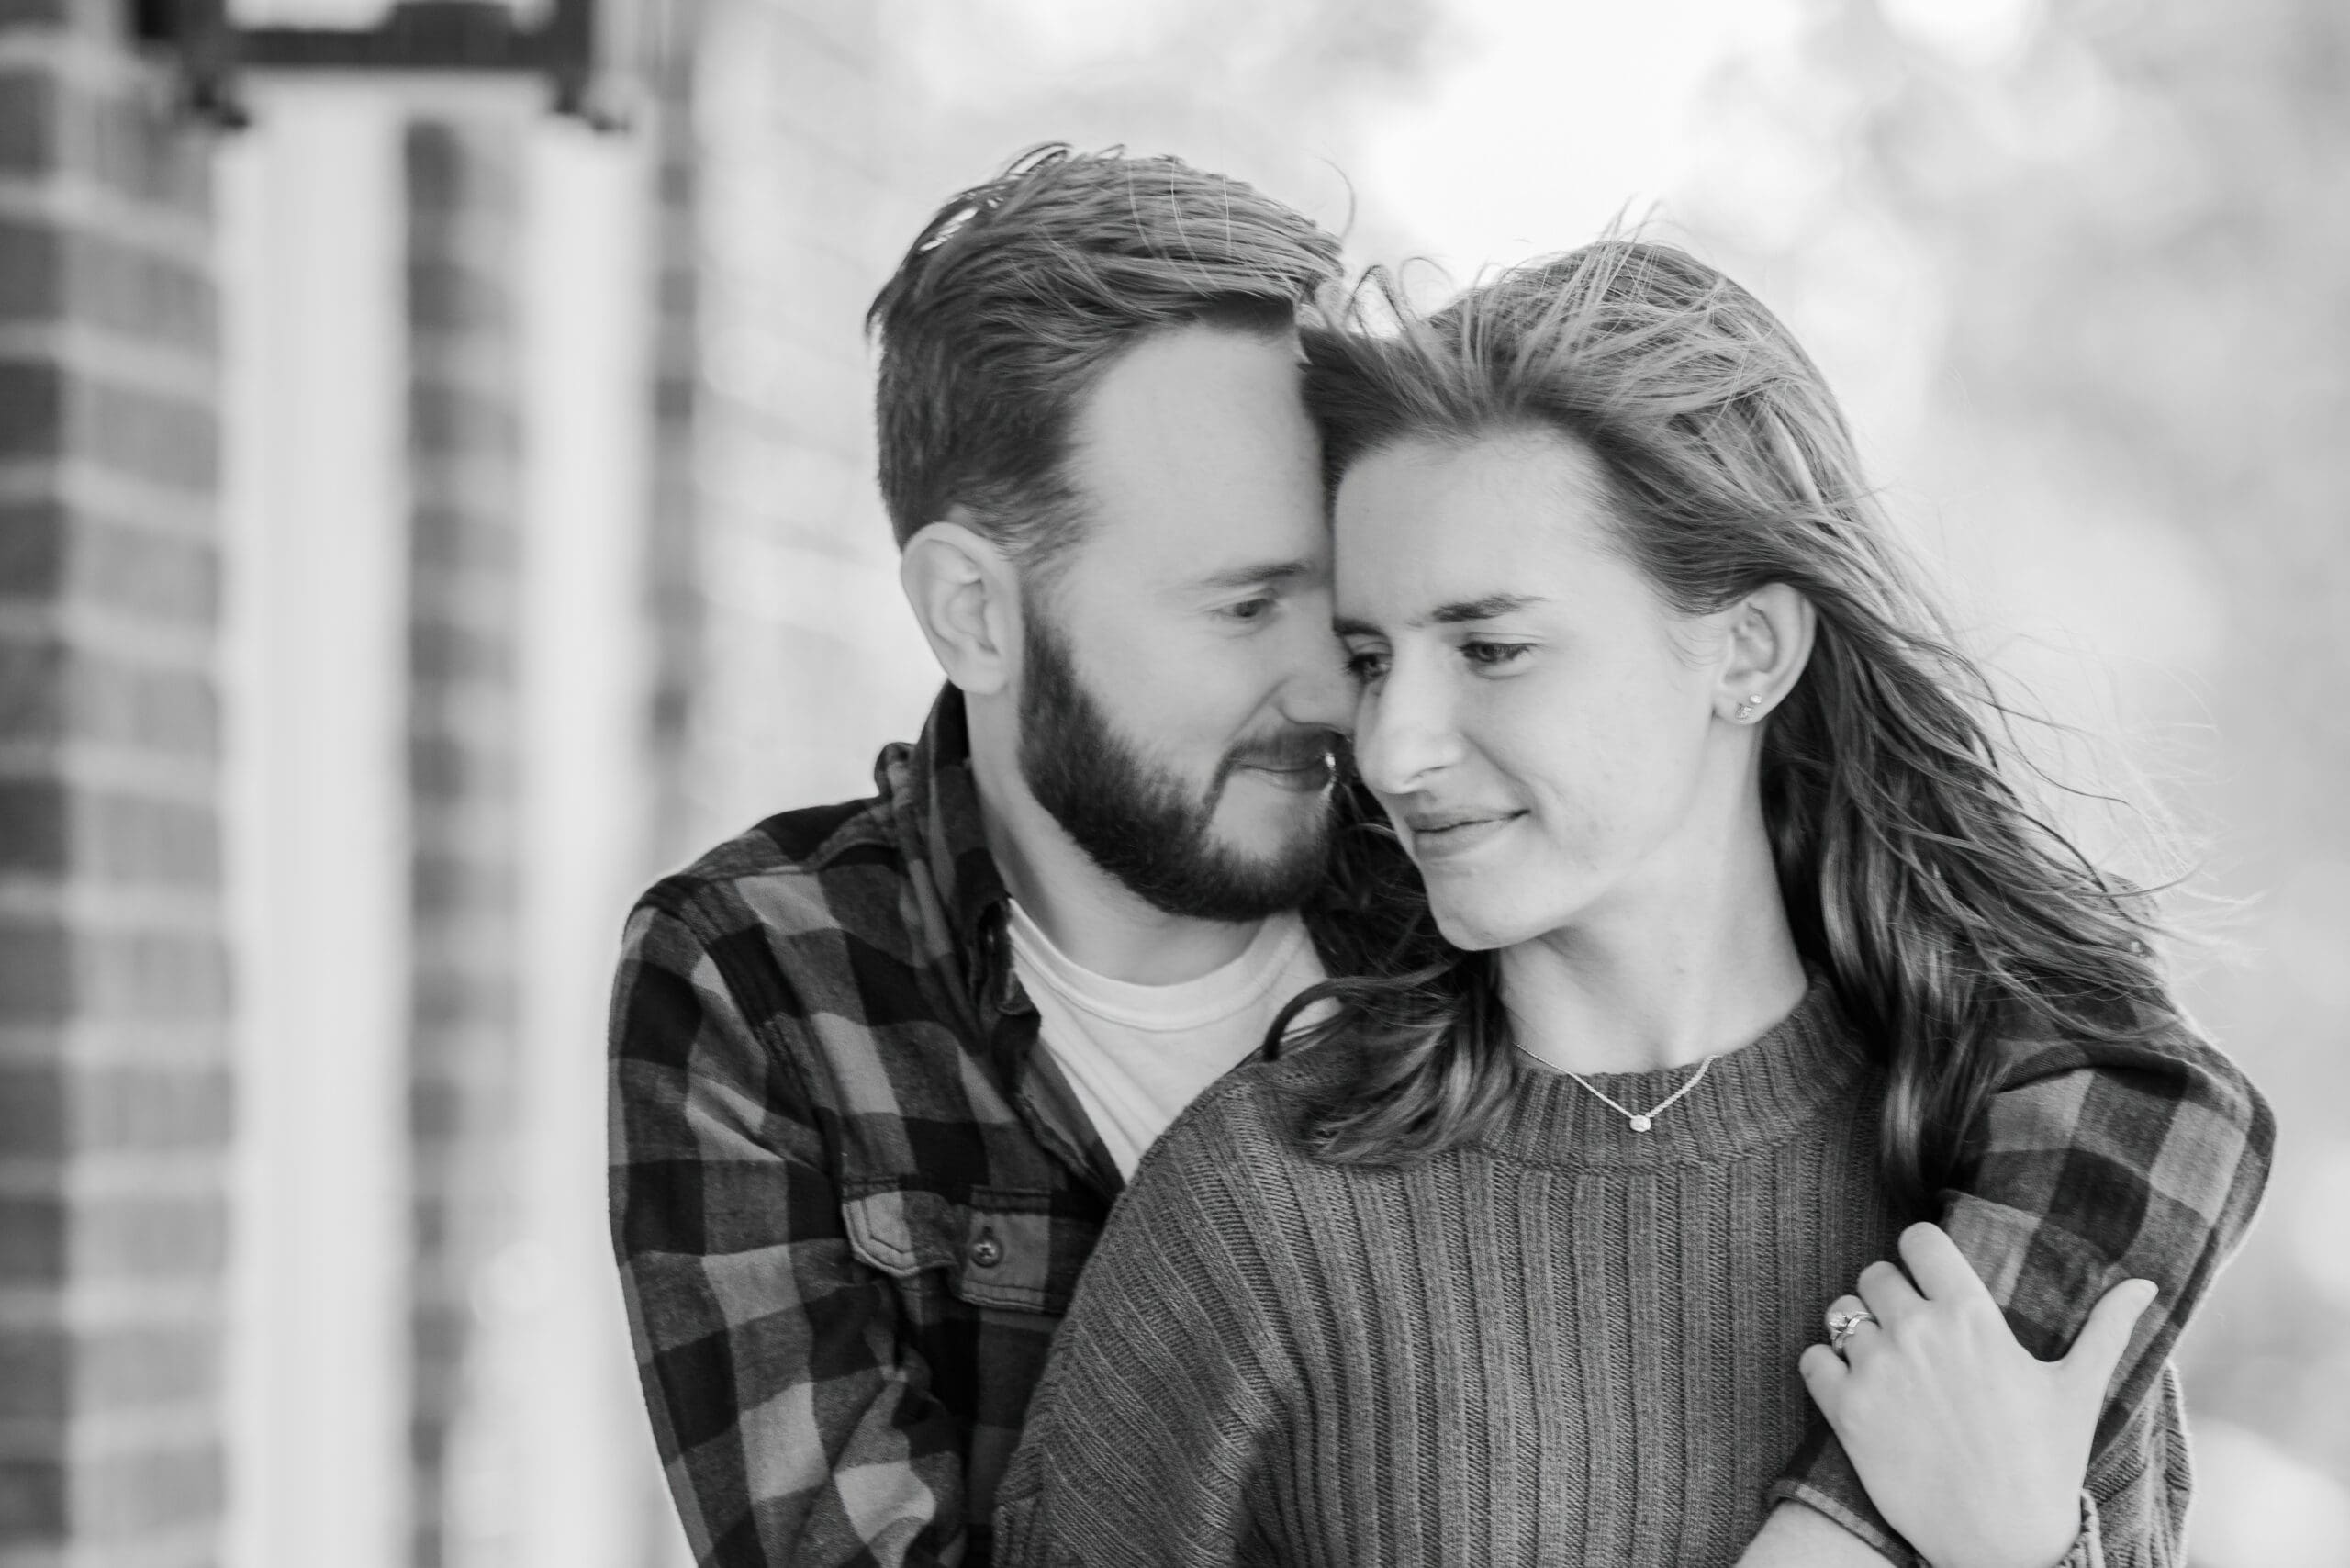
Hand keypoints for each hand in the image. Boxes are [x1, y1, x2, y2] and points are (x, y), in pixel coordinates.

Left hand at [1799, 1222, 2154, 1567]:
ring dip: (1858, 1332)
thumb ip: (2107, 1329)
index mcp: (1970, 1316)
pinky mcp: (1845, 1410)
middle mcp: (1917, 1331)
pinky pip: (1811, 1357)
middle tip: (1916, 1336)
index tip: (1930, 1277)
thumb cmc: (2047, 1463)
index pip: (1919, 1239)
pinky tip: (1857, 1391)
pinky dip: (1826, 1368)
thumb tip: (2146, 1285)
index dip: (1920, 1254)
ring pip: (1841, 1312)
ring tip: (1888, 1365)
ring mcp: (1877, 1369)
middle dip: (1892, 1298)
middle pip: (1876, 1274)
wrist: (2004, 1543)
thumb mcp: (2079, 1390)